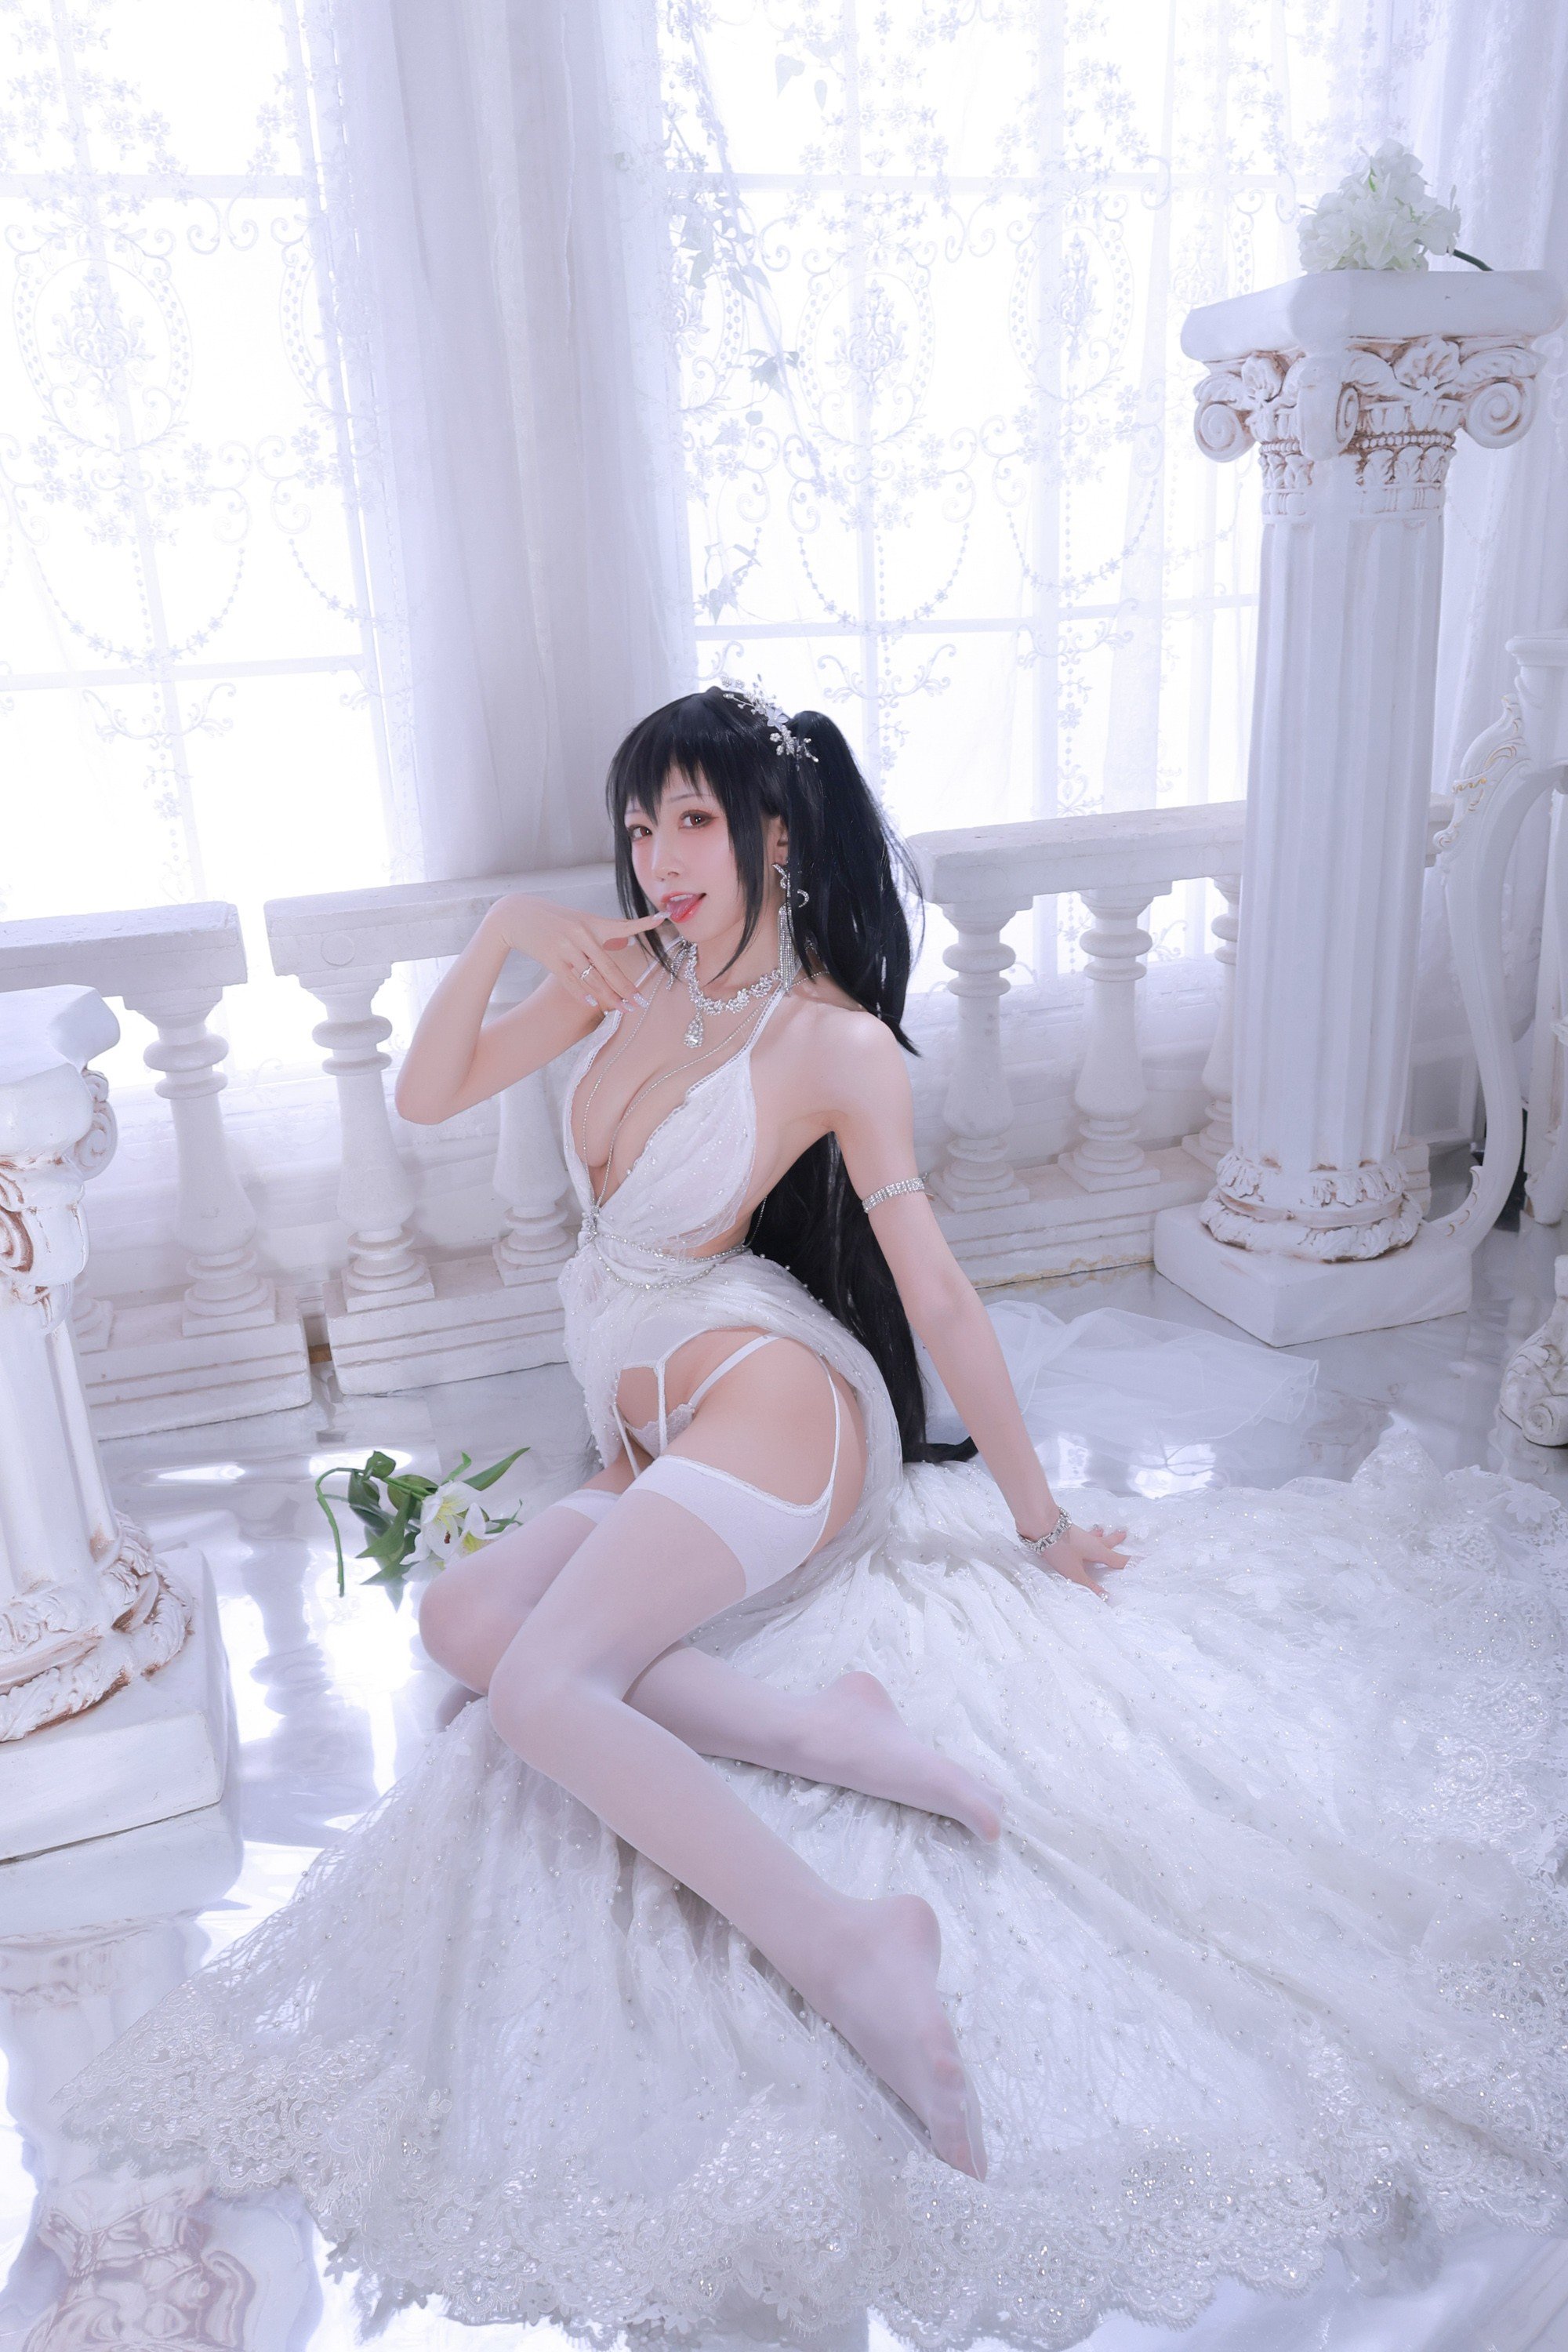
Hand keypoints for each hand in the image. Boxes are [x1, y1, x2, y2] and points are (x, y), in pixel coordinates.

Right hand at [489, 896, 667, 1013]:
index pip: (622, 925)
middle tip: (640, 1003)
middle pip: (609, 966)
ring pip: (591, 978)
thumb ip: (603, 932)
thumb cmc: (551, 918)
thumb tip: (627, 942)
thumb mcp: (578, 920)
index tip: (661, 920)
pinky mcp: (550, 958)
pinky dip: (580, 992)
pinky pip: (569, 980)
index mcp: (591, 923)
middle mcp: (581, 935)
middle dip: (626, 987)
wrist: (515, 915)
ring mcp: (565, 948)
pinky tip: (591, 1003)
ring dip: (608, 996)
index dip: (642, 924)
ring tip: (623, 1009)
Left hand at [1026, 1519, 1128, 1600]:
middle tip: (1125, 1533)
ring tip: (1103, 1529)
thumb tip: (1108, 1599)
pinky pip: (1082, 1534)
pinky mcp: (1068, 1531)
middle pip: (1108, 1543)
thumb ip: (1090, 1586)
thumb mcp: (1074, 1572)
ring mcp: (1080, 1535)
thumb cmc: (1060, 1549)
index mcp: (1098, 1551)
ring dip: (1100, 1535)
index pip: (1119, 1560)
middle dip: (1116, 1541)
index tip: (1146, 1559)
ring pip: (1094, 1536)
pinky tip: (1079, 1531)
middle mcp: (1091, 1542)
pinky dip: (1085, 1534)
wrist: (1040, 1525)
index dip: (1132, 1562)